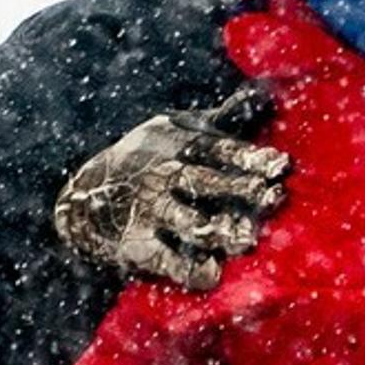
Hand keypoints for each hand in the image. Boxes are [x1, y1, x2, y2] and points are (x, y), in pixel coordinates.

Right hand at [55, 87, 287, 289]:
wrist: (83, 198)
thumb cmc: (149, 160)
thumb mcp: (178, 131)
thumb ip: (224, 119)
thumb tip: (263, 91)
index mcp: (178, 145)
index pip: (217, 149)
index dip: (249, 157)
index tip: (281, 165)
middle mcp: (163, 175)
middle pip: (205, 182)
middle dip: (240, 190)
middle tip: (273, 198)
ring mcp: (149, 210)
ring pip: (188, 222)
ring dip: (218, 230)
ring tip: (246, 240)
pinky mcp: (136, 245)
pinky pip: (165, 259)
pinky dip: (188, 268)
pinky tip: (213, 273)